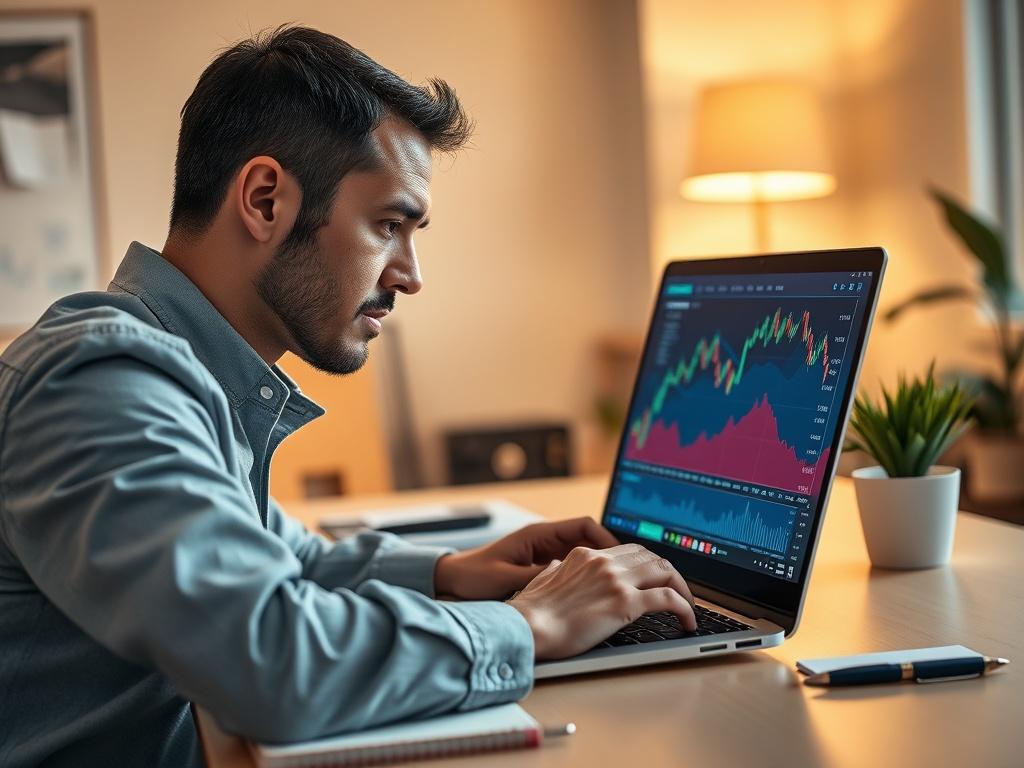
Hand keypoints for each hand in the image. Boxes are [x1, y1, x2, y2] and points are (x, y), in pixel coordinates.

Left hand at [433, 517, 618, 599]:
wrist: (453, 580)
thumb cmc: (474, 575)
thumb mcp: (508, 578)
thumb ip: (538, 577)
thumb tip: (569, 579)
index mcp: (539, 534)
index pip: (583, 526)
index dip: (606, 538)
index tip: (621, 556)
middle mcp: (545, 540)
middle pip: (590, 539)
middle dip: (611, 553)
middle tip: (631, 571)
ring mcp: (545, 553)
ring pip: (584, 553)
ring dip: (602, 566)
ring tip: (620, 584)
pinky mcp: (542, 567)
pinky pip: (573, 567)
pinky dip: (587, 576)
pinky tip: (597, 593)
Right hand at [507, 544, 696, 659]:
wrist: (527, 627)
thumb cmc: (531, 612)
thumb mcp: (542, 579)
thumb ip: (555, 570)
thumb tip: (557, 566)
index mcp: (585, 555)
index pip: (628, 550)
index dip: (648, 564)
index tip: (657, 578)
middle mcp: (603, 562)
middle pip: (651, 557)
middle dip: (669, 574)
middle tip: (678, 591)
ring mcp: (615, 580)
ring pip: (665, 572)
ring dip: (682, 589)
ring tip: (688, 607)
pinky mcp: (625, 602)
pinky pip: (668, 599)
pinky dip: (684, 608)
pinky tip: (688, 621)